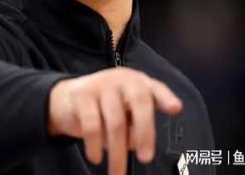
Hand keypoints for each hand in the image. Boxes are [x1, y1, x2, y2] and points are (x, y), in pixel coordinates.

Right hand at [48, 67, 181, 174]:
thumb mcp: (125, 111)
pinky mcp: (82, 95)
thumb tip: (140, 143)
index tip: (176, 109)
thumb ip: (137, 124)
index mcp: (138, 83)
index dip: (166, 97)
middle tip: (146, 158)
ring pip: (115, 121)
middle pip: (139, 102)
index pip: (155, 88)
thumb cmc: (105, 106)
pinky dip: (95, 145)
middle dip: (145, 131)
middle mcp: (122, 79)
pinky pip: (92, 125)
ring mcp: (101, 85)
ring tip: (117, 172)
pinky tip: (96, 157)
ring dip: (117, 151)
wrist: (68, 98)